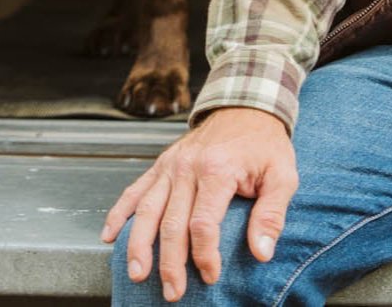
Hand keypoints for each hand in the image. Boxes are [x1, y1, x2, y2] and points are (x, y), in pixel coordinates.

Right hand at [101, 106, 297, 300]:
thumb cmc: (265, 144)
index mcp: (217, 169)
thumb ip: (271, 214)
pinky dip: (120, 212)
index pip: (203, 223)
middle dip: (169, 262)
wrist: (245, 104)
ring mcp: (171, 164)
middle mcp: (188, 166)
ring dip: (139, 244)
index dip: (205, 255)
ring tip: (136, 273)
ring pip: (147, 209)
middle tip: (173, 292)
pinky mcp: (161, 163)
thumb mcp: (282, 175)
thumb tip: (261, 253)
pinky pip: (135, 189)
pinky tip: (109, 235)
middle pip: (171, 222)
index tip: (211, 276)